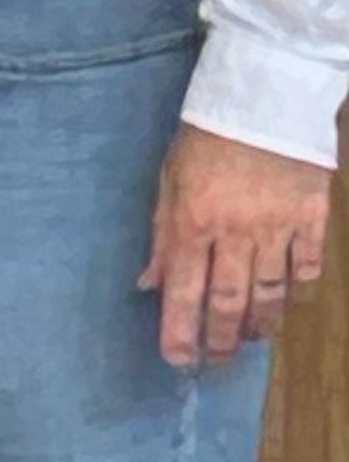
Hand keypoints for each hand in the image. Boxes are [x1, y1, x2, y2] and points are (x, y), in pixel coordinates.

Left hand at [141, 124, 332, 365]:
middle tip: (217, 364)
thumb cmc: (203, 134)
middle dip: (221, 338)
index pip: (183, 289)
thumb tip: (150, 283)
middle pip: (229, 300)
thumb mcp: (168, 178)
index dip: (180, 330)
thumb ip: (162, 233)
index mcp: (193, 220)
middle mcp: (235, 233)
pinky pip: (309, 265)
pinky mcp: (312, 217)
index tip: (177, 360)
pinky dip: (301, 288)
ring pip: (271, 292)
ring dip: (260, 323)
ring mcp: (278, 228)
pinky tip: (293, 301)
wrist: (261, 97)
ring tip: (251, 341)